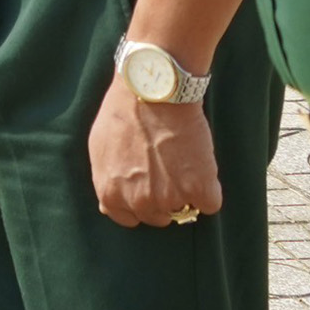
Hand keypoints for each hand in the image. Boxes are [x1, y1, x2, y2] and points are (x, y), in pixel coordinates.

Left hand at [89, 76, 223, 226]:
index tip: (148, 189)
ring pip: (184, 210)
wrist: (153, 91)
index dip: (139, 204)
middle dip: (162, 198)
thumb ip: (107, 179)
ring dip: (186, 192)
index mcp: (111, 194)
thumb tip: (112, 198)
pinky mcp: (199, 189)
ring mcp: (170, 198)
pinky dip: (210, 189)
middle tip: (168, 169)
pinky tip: (201, 166)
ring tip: (183, 161)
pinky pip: (210, 204)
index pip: (128, 218)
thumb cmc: (123, 113)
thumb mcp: (99, 148)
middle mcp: (139, 202)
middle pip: (157, 217)